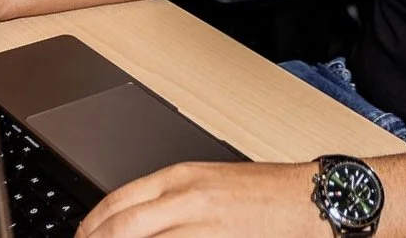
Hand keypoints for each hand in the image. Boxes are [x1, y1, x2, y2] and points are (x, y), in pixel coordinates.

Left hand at [75, 162, 326, 237]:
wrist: (314, 202)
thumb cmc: (269, 196)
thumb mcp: (212, 185)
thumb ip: (172, 201)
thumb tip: (134, 224)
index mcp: (182, 177)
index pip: (116, 203)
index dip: (90, 228)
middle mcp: (187, 199)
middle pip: (121, 229)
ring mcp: (203, 227)